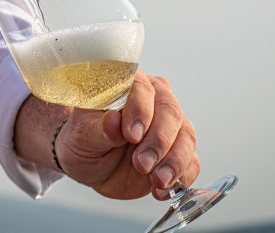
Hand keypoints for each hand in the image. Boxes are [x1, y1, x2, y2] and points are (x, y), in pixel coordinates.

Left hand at [54, 69, 200, 199]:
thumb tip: (113, 121)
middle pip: (170, 112)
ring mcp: (171, 126)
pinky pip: (191, 161)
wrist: (91, 163)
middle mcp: (155, 99)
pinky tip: (161, 190)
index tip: (131, 135)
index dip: (140, 111)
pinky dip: (181, 177)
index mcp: (129, 85)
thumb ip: (99, 128)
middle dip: (158, 141)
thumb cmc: (84, 139)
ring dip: (174, 161)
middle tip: (142, 164)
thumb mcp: (83, 135)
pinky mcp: (178, 151)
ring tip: (156, 180)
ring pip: (186, 136)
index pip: (142, 89)